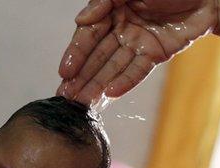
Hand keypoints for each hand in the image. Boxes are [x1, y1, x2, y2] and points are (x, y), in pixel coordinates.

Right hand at [58, 0, 217, 104]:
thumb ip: (105, 0)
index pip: (88, 35)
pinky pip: (137, 71)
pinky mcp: (155, 55)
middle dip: (80, 77)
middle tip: (64, 97)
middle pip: (97, 56)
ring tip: (80, 104)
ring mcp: (137, 43)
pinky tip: (109, 94)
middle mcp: (121, 28)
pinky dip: (124, 82)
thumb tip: (81, 21)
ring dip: (96, 86)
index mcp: (111, 10)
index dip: (75, 53)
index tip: (64, 72)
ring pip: (113, 68)